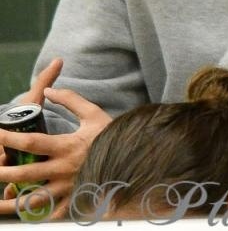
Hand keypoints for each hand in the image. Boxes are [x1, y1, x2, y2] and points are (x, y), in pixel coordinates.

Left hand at [0, 80, 110, 220]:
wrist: (136, 155)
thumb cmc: (112, 134)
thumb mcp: (93, 113)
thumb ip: (70, 100)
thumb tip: (48, 90)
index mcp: (66, 146)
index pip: (31, 143)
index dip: (10, 139)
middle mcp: (64, 168)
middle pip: (26, 173)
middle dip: (3, 173)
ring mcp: (69, 187)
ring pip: (33, 199)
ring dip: (11, 204)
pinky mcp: (75, 199)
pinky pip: (52, 213)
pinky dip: (37, 216)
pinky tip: (24, 216)